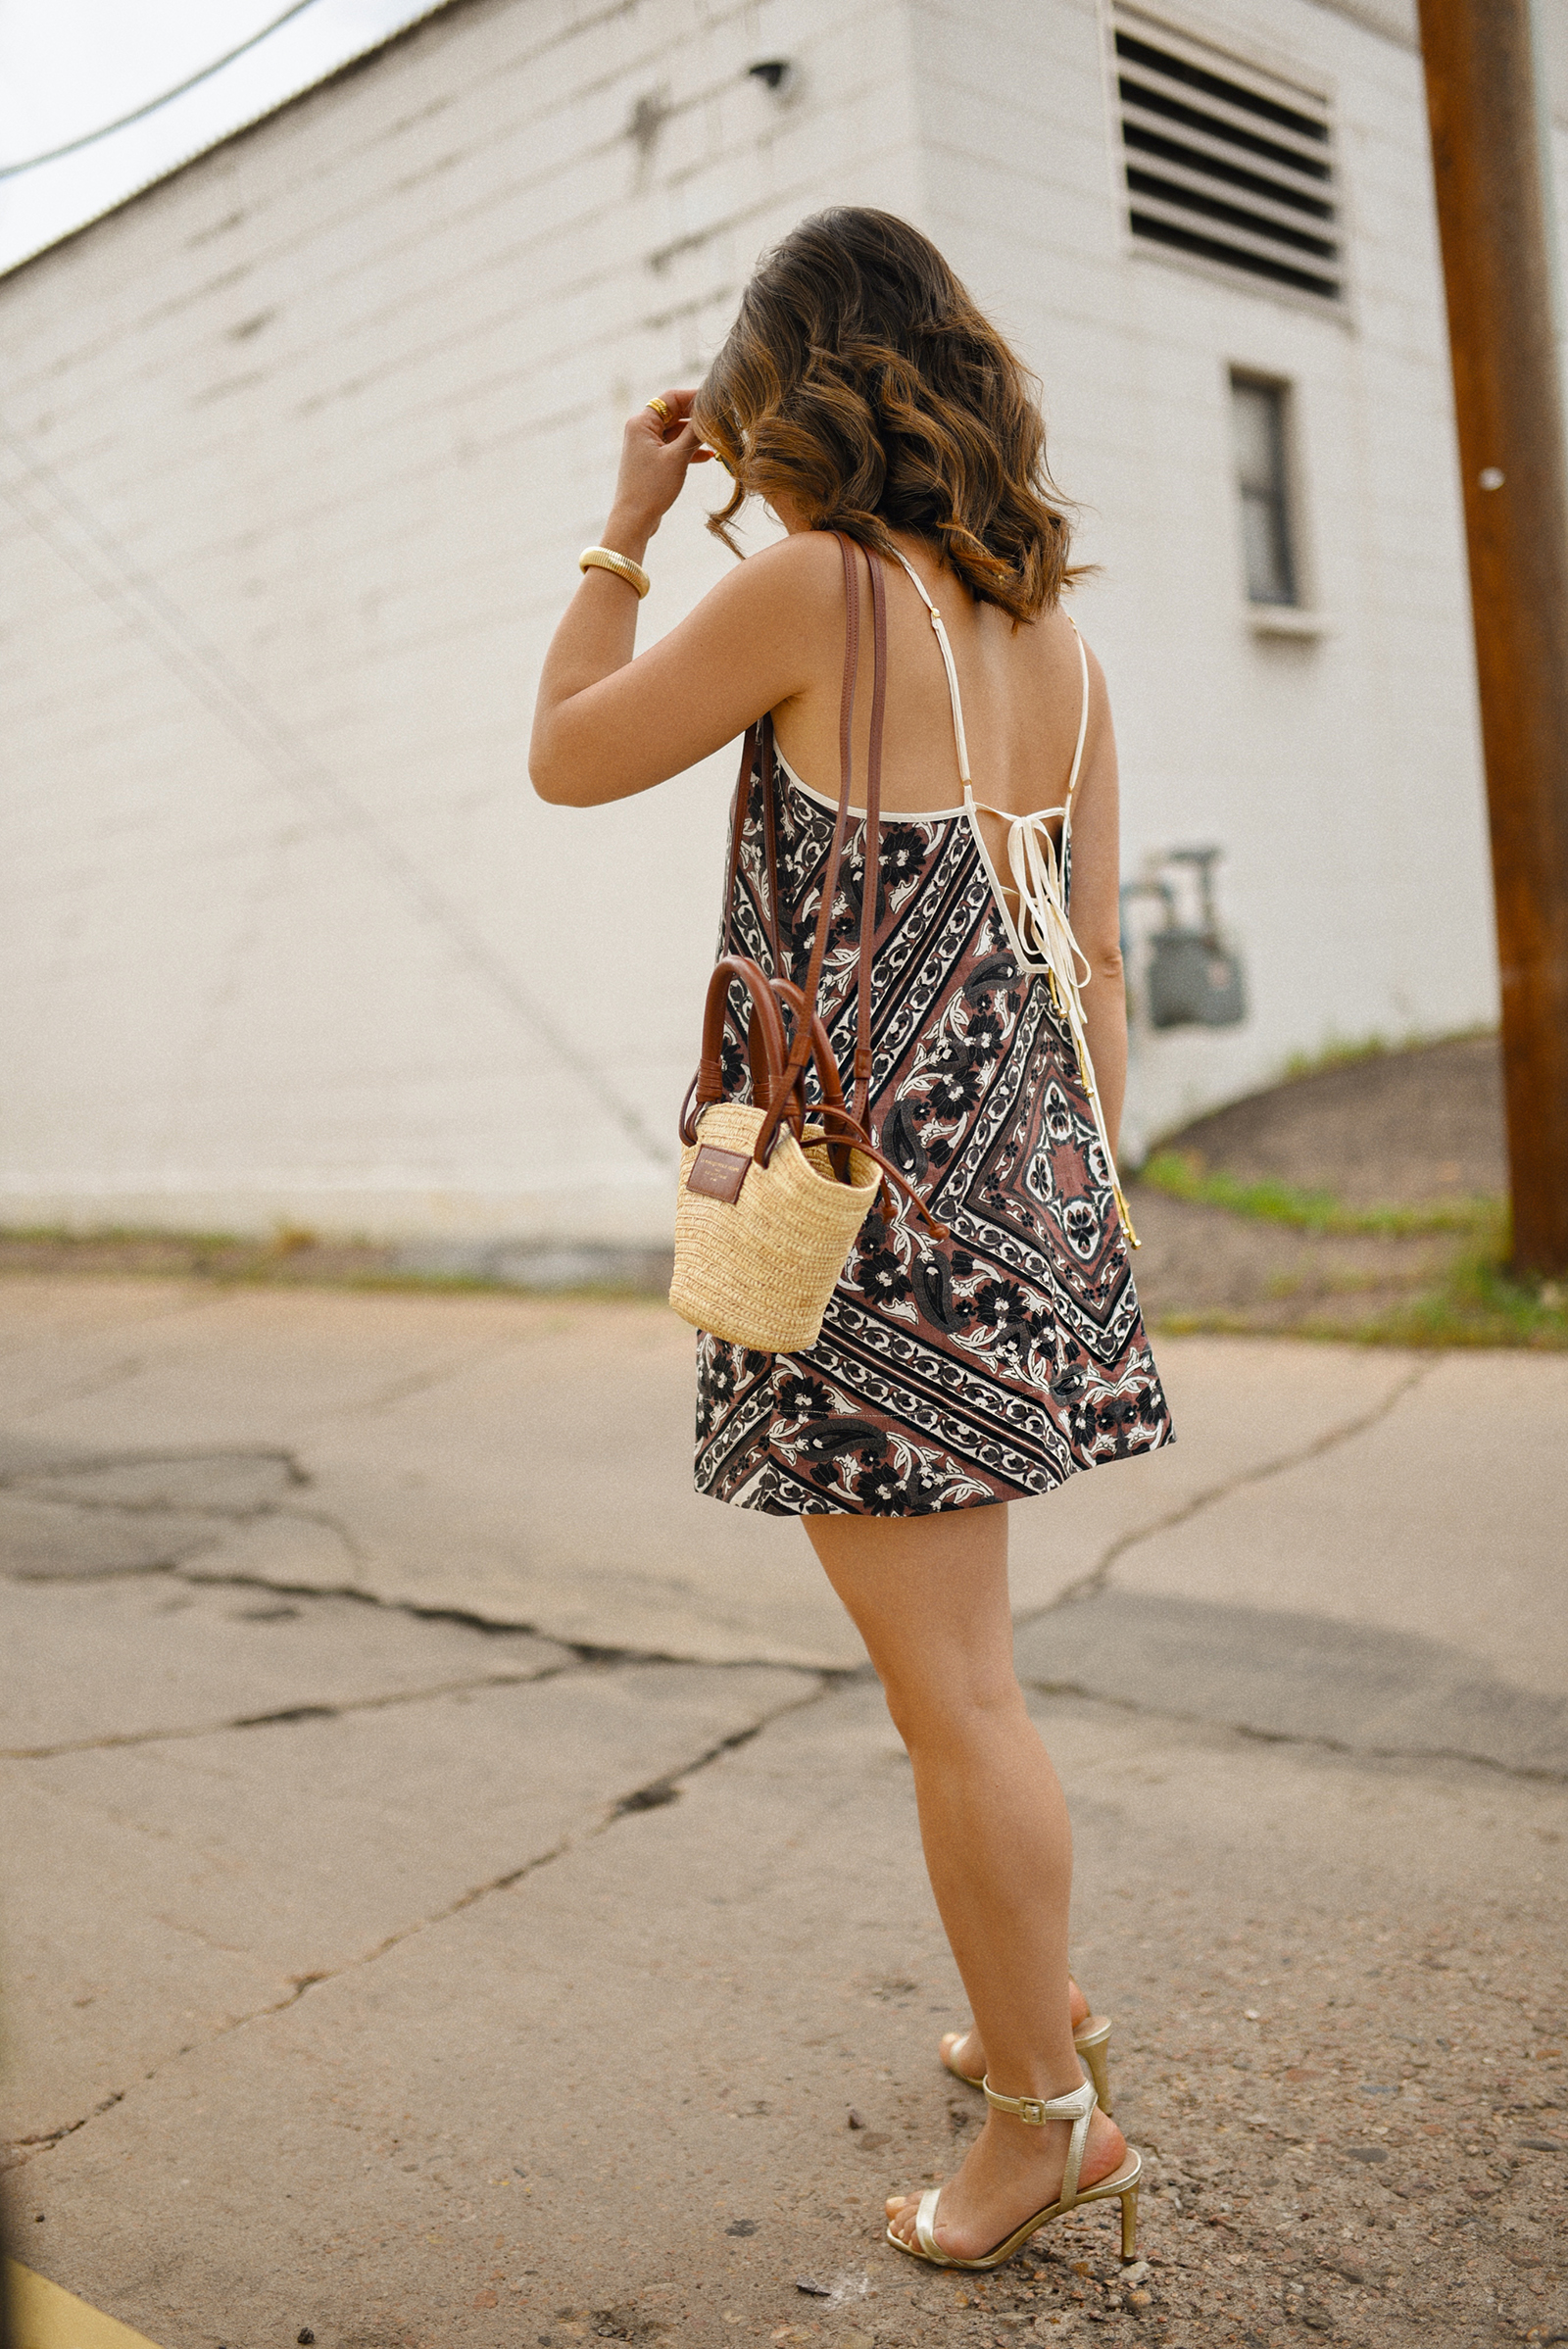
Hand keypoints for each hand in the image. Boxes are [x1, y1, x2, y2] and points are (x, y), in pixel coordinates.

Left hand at [604, 389, 712, 553]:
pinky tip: (707, 456)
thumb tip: (712, 413)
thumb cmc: (652, 487)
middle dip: (697, 417)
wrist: (634, 519)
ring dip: (695, 435)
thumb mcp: (678, 457)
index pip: (671, 398)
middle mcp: (641, 430)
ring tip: (717, 440)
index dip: (694, 397)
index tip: (716, 400)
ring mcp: (645, 446)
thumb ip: (695, 432)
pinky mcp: (651, 461)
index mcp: (642, 422)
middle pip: (674, 413)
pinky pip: (672, 447)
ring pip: (675, 431)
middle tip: (720, 420)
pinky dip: (688, 449)